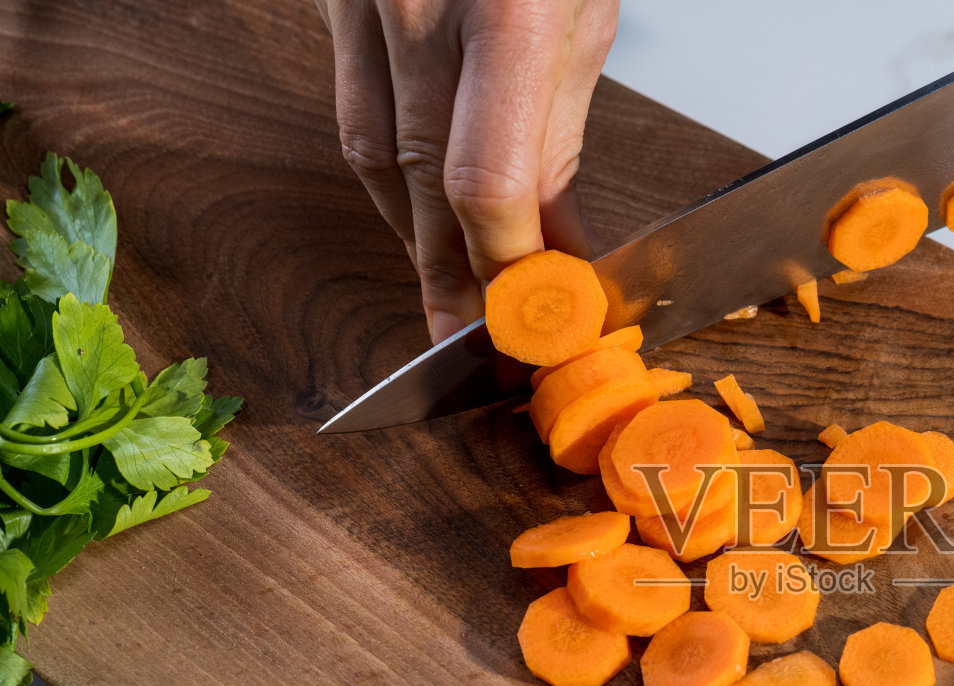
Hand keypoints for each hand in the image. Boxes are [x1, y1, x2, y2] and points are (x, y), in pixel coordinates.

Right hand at [316, 0, 618, 341]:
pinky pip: (352, 114)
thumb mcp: (582, 20)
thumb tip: (558, 246)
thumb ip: (560, 141)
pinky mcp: (336, 4)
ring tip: (447, 298)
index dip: (504, 264)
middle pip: (422, 188)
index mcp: (509, 17)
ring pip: (372, 161)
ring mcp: (364, 5)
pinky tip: (415, 215)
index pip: (485, 184)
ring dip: (413, 241)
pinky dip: (385, 180)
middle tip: (472, 348)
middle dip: (449, 284)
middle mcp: (420, 12)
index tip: (532, 309)